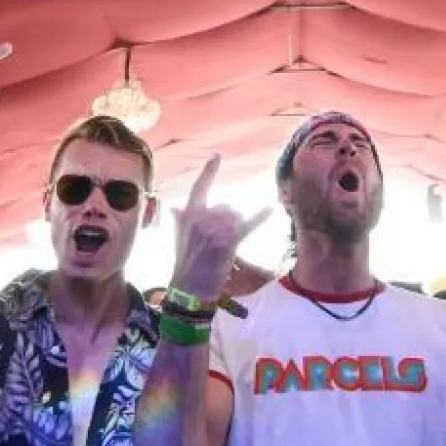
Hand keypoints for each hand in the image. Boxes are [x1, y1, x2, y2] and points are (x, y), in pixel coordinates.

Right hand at [169, 155, 270, 302]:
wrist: (189, 289)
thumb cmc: (185, 267)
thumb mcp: (178, 239)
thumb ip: (180, 221)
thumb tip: (174, 208)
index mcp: (186, 215)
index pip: (198, 188)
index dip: (209, 171)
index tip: (217, 156)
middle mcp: (199, 217)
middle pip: (227, 206)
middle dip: (229, 220)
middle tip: (220, 243)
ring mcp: (214, 228)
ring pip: (236, 216)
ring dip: (237, 228)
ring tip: (225, 248)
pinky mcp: (228, 240)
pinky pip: (248, 223)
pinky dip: (261, 215)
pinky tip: (271, 207)